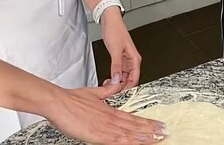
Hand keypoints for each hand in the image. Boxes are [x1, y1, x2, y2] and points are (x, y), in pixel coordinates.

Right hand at [45, 85, 166, 143]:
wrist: (58, 102)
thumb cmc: (72, 99)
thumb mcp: (94, 92)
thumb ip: (107, 90)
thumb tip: (116, 84)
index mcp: (110, 110)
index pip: (133, 118)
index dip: (147, 122)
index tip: (158, 124)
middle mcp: (110, 119)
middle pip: (134, 127)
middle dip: (150, 131)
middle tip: (164, 133)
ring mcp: (104, 128)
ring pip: (129, 135)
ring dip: (144, 138)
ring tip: (157, 139)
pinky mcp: (96, 136)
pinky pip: (116, 141)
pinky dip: (127, 143)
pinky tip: (136, 144)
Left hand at [101, 8, 141, 89]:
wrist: (110, 20)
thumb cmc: (115, 30)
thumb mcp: (115, 49)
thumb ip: (116, 65)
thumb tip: (117, 79)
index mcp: (135, 59)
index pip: (135, 79)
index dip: (127, 88)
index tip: (119, 94)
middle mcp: (132, 61)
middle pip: (130, 80)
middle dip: (121, 87)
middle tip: (111, 92)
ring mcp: (125, 60)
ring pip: (124, 77)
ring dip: (117, 82)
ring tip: (108, 86)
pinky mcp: (119, 59)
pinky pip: (119, 72)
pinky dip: (114, 77)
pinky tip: (108, 79)